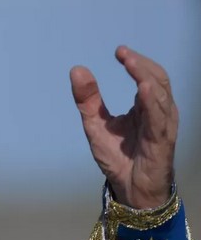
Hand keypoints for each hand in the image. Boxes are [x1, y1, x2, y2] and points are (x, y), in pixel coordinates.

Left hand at [70, 46, 177, 208]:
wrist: (128, 188)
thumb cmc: (118, 156)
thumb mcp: (96, 124)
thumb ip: (88, 98)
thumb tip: (77, 69)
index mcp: (145, 106)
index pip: (147, 76)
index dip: (135, 62)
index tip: (119, 51)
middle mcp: (158, 113)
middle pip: (157, 79)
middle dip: (141, 64)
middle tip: (123, 53)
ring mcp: (162, 126)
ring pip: (161, 95)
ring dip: (146, 76)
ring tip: (131, 63)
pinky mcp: (160, 141)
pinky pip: (159, 118)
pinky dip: (152, 101)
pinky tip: (143, 88)